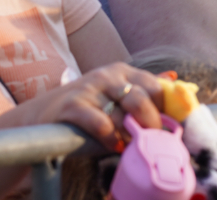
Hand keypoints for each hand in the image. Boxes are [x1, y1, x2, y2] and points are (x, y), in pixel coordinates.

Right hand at [20, 64, 164, 151]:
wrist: (40, 116)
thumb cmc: (87, 108)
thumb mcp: (116, 94)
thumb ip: (144, 90)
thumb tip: (176, 79)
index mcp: (122, 71)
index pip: (155, 86)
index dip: (164, 108)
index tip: (167, 126)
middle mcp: (108, 75)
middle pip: (142, 98)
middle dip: (151, 123)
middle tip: (152, 138)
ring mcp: (90, 88)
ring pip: (124, 112)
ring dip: (130, 133)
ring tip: (130, 142)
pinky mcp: (73, 105)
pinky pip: (102, 124)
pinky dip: (111, 138)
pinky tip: (113, 145)